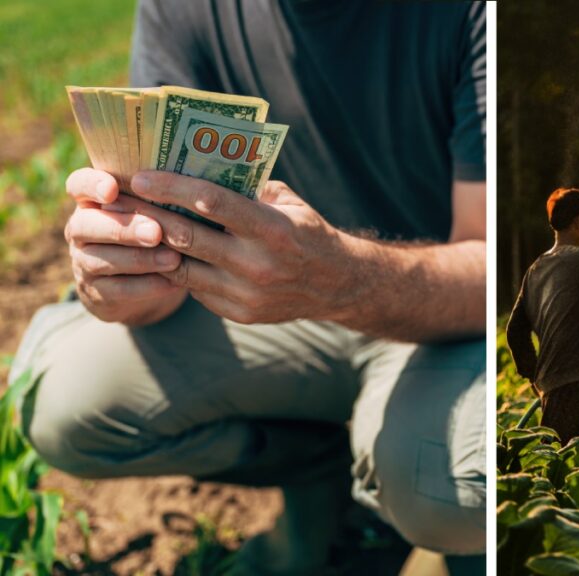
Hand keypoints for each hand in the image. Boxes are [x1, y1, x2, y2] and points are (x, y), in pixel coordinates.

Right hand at [63, 168, 184, 323]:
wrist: (144, 283)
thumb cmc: (153, 232)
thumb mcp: (154, 211)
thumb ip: (161, 198)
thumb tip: (197, 186)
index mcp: (92, 200)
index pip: (78, 184)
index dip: (92, 185)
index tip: (112, 189)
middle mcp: (80, 229)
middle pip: (88, 225)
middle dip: (124, 228)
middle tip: (156, 232)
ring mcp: (83, 262)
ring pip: (103, 260)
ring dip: (140, 260)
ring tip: (174, 259)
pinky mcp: (96, 292)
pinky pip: (118, 290)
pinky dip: (147, 286)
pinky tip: (173, 282)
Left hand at [126, 171, 364, 324]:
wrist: (336, 285)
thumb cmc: (308, 233)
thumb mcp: (289, 203)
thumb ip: (249, 188)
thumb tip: (201, 167)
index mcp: (273, 230)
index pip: (213, 203)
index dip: (173, 188)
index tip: (142, 177)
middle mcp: (258, 265)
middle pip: (187, 237)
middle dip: (147, 215)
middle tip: (119, 199)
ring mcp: (246, 294)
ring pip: (182, 267)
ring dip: (153, 245)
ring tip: (131, 226)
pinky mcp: (239, 313)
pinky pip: (195, 288)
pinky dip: (179, 268)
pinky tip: (164, 253)